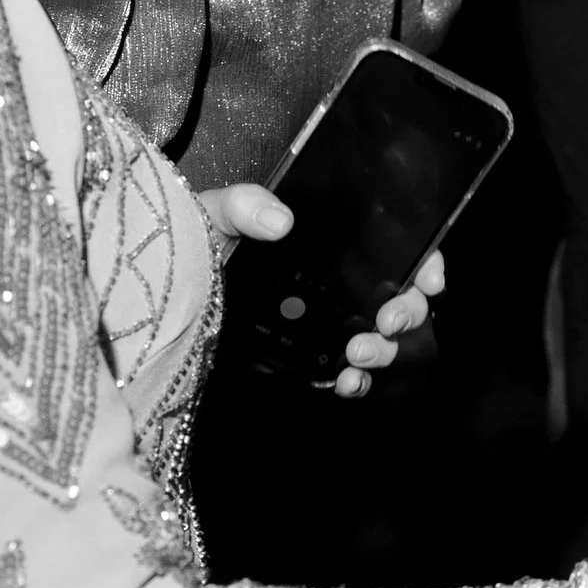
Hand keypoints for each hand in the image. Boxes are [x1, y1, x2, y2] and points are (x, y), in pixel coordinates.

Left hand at [198, 188, 445, 396]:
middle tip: (385, 321)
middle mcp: (339, 284)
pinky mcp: (311, 361)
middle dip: (408, 312)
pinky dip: (359, 382)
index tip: (429, 280)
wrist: (158, 304)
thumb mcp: (212, 216)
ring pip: (385, 340)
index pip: (396, 245)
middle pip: (402, 296)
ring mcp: (329, 326)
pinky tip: (345, 383)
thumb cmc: (190, 251)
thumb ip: (243, 205)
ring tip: (358, 356)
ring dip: (386, 351)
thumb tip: (281, 220)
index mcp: (328, 242)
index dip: (425, 261)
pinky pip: (353, 375)